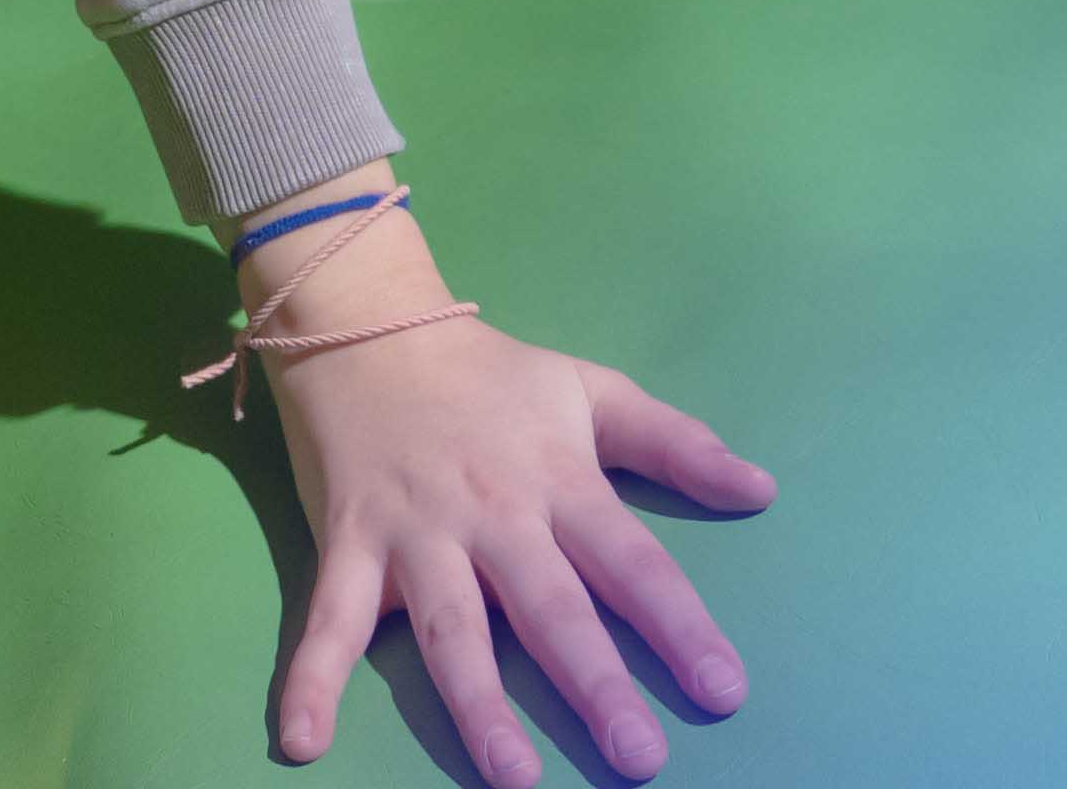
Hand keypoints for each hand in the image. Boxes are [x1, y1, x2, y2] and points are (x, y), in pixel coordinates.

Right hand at [254, 203, 770, 783]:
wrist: (367, 323)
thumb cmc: (488, 375)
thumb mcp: (589, 389)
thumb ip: (674, 443)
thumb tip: (762, 488)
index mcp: (558, 480)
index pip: (631, 561)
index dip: (679, 626)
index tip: (723, 690)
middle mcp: (493, 515)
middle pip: (551, 609)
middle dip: (596, 685)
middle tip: (639, 759)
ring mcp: (415, 533)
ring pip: (451, 628)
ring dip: (478, 704)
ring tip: (514, 778)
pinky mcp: (347, 542)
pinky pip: (327, 617)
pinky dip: (311, 677)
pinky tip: (304, 738)